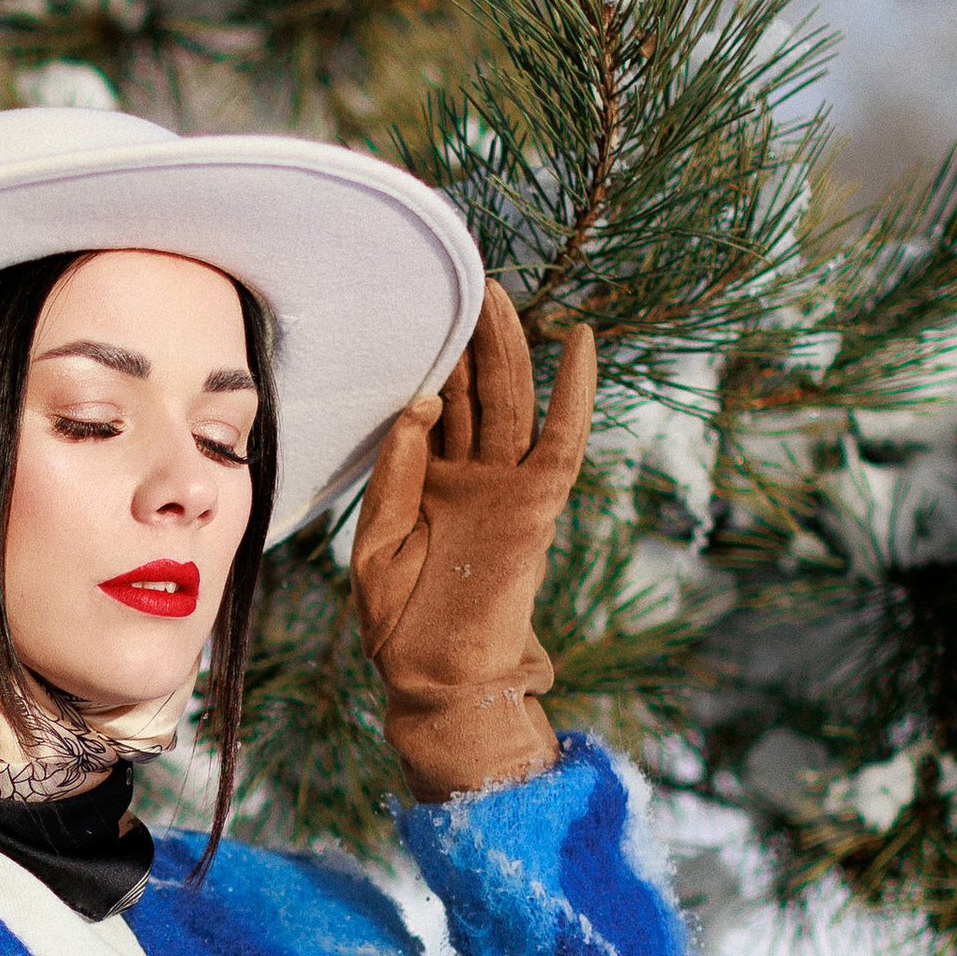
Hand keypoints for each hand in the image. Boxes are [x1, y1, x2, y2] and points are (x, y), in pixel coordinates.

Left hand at [350, 279, 597, 802]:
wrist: (434, 678)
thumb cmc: (399, 622)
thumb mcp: (376, 540)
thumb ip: (394, 471)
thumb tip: (419, 404)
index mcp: (430, 482)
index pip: (434, 405)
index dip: (431, 359)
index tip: (416, 305)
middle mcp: (472, 476)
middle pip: (476, 390)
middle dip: (472, 337)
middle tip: (466, 278)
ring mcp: (507, 488)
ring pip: (512, 400)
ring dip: (509, 346)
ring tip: (500, 292)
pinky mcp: (537, 506)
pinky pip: (563, 438)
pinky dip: (576, 391)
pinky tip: (580, 342)